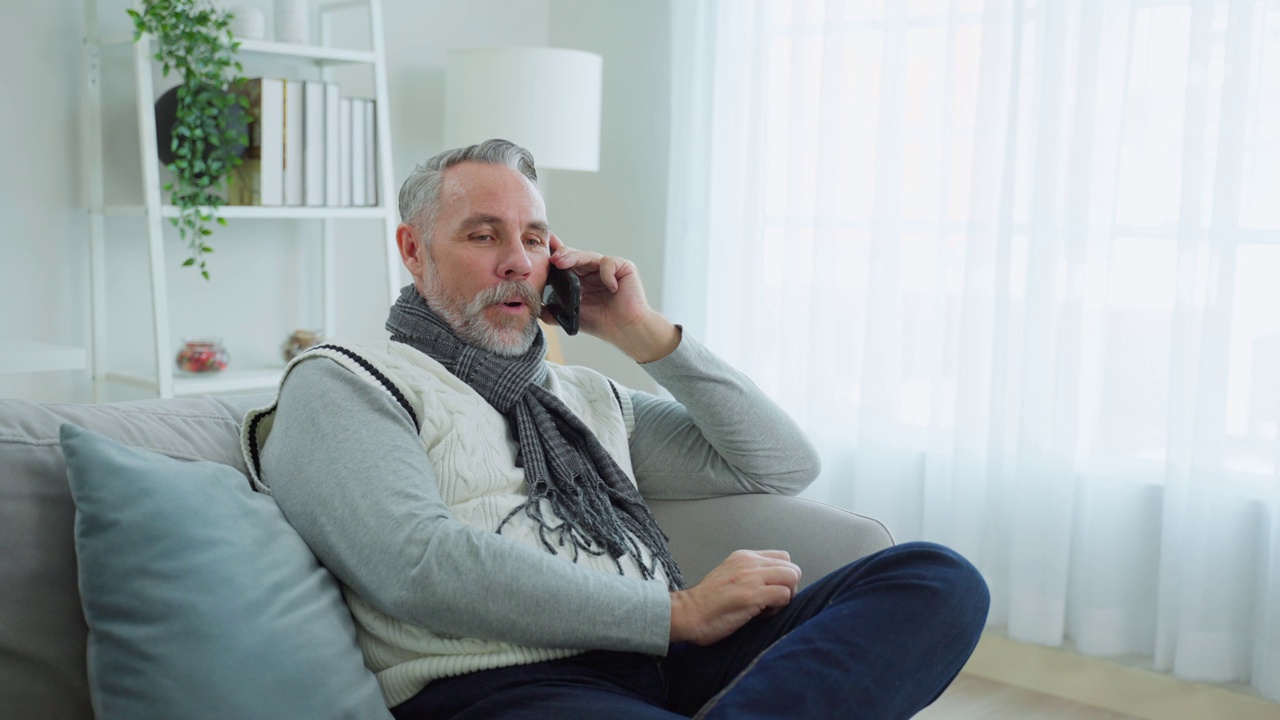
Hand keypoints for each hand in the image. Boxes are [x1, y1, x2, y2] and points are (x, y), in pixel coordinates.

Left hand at [544, 235, 679, 362]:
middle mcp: (593, 272)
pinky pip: (609, 262)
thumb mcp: (573, 316)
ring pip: (588, 256)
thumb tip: (536, 310)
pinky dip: (606, 273)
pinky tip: (610, 288)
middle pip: (575, 256)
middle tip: (551, 259)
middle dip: (562, 255)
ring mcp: (608, 269)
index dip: (555, 254)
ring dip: (574, 257)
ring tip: (561, 262)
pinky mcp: (624, 268)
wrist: (625, 330)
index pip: (566, 263)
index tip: (543, 248)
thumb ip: (554, 312)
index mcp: (581, 280)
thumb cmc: (603, 323)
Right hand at [669, 550, 800, 645]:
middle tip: (772, 602)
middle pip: (792, 567)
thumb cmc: (707, 603)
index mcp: (743, 557)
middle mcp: (749, 561)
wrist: (687, 614)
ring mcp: (751, 576)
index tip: (769, 592)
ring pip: (792, 577)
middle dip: (788, 587)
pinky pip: (784, 595)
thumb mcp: (729, 576)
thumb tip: (773, 584)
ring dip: (786, 596)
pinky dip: (778, 608)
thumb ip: (750, 574)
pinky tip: (760, 614)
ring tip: (766, 608)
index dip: (782, 577)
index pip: (782, 557)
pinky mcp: (752, 594)